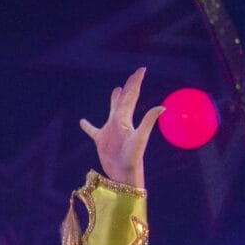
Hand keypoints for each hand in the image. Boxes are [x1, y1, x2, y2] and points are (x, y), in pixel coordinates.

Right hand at [79, 67, 161, 187]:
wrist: (124, 174)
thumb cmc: (133, 158)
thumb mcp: (140, 138)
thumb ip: (148, 121)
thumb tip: (162, 106)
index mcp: (126, 119)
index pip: (132, 96)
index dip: (136, 83)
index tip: (141, 70)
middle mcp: (119, 122)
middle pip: (124, 100)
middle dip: (128, 87)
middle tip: (132, 76)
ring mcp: (110, 131)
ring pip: (112, 111)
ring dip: (113, 100)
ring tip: (116, 90)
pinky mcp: (101, 140)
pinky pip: (92, 131)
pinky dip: (87, 126)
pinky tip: (82, 122)